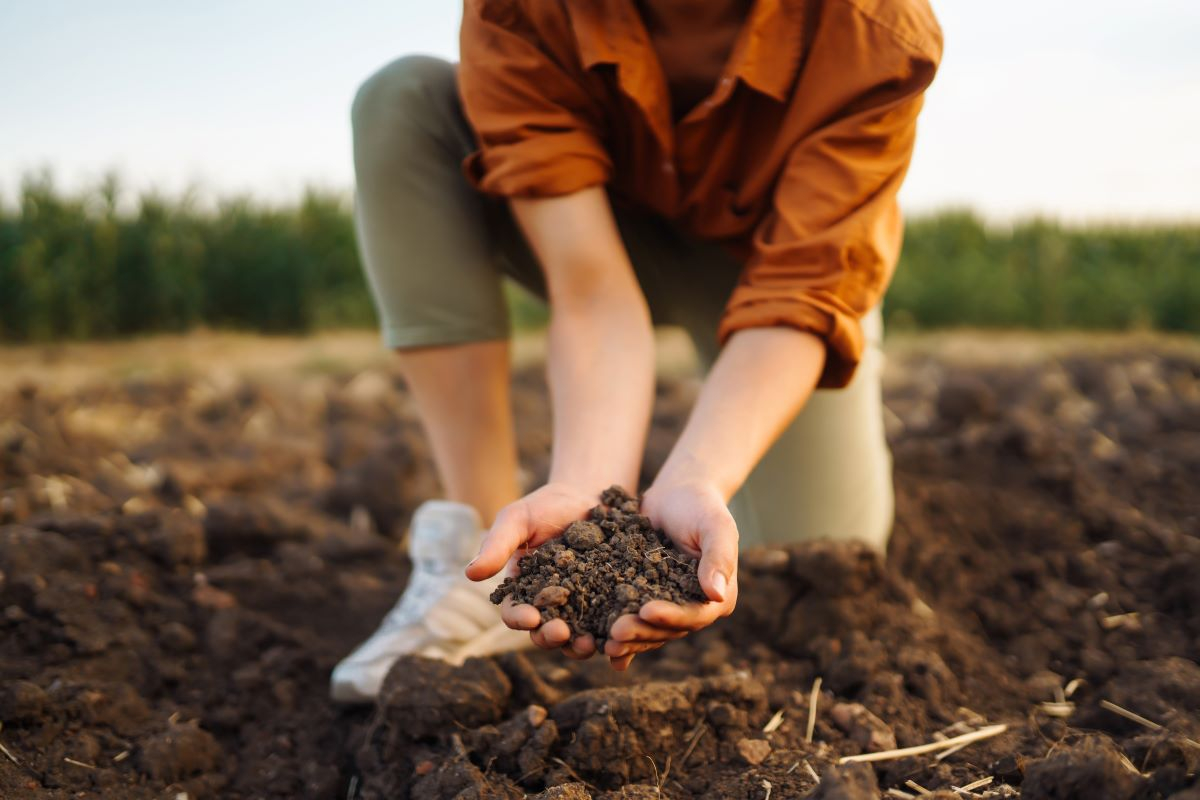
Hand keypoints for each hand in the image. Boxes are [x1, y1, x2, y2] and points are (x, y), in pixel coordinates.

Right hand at [464, 482, 601, 661]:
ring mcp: (579, 606)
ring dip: (578, 645)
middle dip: (550, 637)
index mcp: (523, 589)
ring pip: (575, 635)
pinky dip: (609, 635)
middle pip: (544, 632)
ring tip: (589, 644)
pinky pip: (606, 624)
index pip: (514, 612)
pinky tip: (616, 638)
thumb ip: (497, 546)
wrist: (587, 497)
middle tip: (562, 633)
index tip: (530, 618)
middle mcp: (550, 604)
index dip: (519, 619)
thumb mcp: (517, 519)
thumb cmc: (544, 507)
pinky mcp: (607, 602)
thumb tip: (469, 574)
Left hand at [602, 479, 738, 667]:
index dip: (671, 617)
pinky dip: (616, 629)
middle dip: (642, 632)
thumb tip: (716, 594)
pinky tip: (598, 643)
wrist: (676, 494)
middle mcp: (694, 607)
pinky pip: (632, 617)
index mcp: (718, 596)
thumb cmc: (701, 505)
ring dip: (628, 639)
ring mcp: (668, 605)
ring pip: (648, 629)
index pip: (694, 615)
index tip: (646, 612)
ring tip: (605, 643)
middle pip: (668, 629)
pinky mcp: (644, 597)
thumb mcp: (715, 526)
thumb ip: (718, 557)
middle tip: (615, 634)